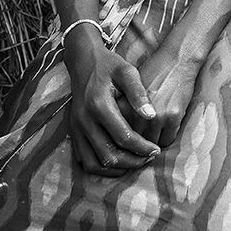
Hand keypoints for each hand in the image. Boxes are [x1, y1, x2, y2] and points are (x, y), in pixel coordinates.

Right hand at [65, 39, 160, 176]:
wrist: (83, 61)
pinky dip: (101, 167)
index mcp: (99, 105)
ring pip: (94, 163)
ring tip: (136, 163)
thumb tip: (152, 116)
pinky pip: (84, 160)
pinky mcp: (73, 132)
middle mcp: (84, 120)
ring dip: (117, 169)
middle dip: (133, 161)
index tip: (157, 150)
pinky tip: (118, 162)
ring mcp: (76, 129)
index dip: (142, 148)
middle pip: (109, 155)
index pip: (123, 137)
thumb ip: (139, 93)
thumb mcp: (127, 71)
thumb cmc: (109, 65)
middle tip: (150, 158)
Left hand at [128, 46, 200, 148]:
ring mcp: (156, 117)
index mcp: (123, 107)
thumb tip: (112, 135)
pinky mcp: (173, 117)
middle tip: (142, 140)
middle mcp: (137, 114)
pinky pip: (168, 140)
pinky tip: (166, 128)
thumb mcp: (128, 90)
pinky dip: (167, 138)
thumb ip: (121, 111)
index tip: (127, 139)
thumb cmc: (151, 74)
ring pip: (151, 146)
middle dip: (137, 146)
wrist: (175, 60)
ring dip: (152, 144)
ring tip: (154, 134)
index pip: (119, 137)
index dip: (124, 140)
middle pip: (134, 145)